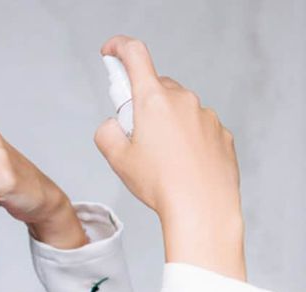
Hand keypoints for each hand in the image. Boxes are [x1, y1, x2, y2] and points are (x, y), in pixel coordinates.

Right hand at [93, 35, 245, 279]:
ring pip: (178, 109)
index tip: (111, 52)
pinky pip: (198, 128)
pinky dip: (186, 140)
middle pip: (156, 87)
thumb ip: (105, 132)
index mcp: (153, 100)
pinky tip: (182, 167)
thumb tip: (112, 125)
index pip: (135, 55)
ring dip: (166, 124)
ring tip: (162, 161)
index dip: (119, 48)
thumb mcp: (116, 159)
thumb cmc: (161, 184)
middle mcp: (182, 100)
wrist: (202, 208)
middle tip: (135, 136)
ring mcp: (206, 116)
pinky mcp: (221, 133)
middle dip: (143, 103)